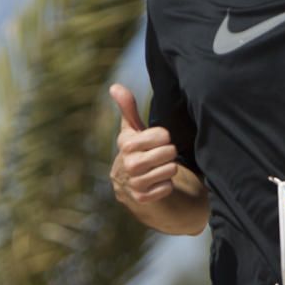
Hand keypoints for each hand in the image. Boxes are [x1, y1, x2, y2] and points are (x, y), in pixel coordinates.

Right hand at [109, 84, 177, 204]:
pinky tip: (156, 182)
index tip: (157, 140)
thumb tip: (114, 86)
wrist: (128, 183)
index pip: (163, 135)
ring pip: (170, 170)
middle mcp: (127, 163)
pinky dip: (166, 185)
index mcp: (126, 143)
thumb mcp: (132, 130)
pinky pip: (167, 188)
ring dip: (169, 169)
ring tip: (158, 168)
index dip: (164, 137)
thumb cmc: (135, 150)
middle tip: (160, 155)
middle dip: (169, 153)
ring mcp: (134, 182)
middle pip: (169, 152)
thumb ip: (127, 108)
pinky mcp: (141, 198)